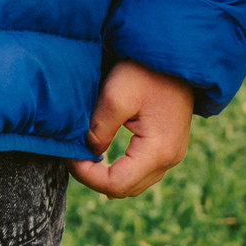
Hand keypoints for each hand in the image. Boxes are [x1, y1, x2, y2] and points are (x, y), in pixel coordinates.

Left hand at [69, 61, 194, 198]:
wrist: (176, 56)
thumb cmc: (146, 71)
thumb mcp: (115, 95)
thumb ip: (99, 128)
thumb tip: (88, 152)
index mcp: (158, 151)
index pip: (116, 184)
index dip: (87, 176)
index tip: (69, 157)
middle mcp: (169, 159)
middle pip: (125, 189)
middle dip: (94, 179)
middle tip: (72, 158)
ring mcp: (172, 155)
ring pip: (134, 184)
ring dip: (107, 177)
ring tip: (84, 158)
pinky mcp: (170, 146)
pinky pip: (142, 172)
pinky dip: (121, 169)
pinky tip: (104, 158)